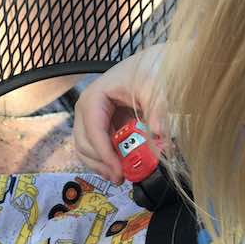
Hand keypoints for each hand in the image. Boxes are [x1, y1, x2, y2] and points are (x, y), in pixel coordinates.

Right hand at [73, 44, 166, 183]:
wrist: (152, 64)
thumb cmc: (151, 70)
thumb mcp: (155, 87)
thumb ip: (157, 108)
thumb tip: (160, 133)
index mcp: (94, 97)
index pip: (93, 131)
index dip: (104, 155)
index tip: (119, 172)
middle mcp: (86, 109)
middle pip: (84, 143)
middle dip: (100, 164)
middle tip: (121, 178)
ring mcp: (91, 118)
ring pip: (85, 149)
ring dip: (99, 166)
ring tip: (118, 178)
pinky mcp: (99, 125)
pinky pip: (95, 147)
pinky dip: (104, 161)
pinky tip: (118, 169)